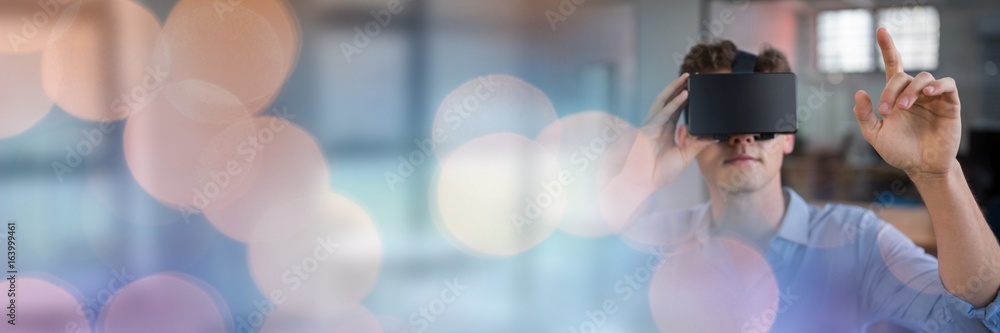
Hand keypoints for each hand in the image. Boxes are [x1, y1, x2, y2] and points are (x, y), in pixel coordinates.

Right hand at [639, 73, 714, 185]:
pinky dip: (675, 102)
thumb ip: (698, 144)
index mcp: (665, 130)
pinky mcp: (649, 128)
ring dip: (675, 88)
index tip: (695, 88)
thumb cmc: (659, 172)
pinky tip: (684, 94)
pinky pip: (664, 112)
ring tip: (686, 77)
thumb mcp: (685, 156)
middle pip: (669, 100)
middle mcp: (658, 124)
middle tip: (692, 76)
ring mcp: (652, 124)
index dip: (684, 98)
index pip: (676, 109)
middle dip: (679, 87)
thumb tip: (713, 136)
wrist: (644, 182)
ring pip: (664, 100)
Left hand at [852, 28, 961, 179]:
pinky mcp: (950, 104)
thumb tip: (859, 92)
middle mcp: (914, 92)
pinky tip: (929, 93)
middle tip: (887, 111)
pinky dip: (939, 84)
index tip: (880, 30)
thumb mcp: (875, 134)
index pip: (892, 66)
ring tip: (903, 107)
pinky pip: (948, 84)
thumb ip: (865, 115)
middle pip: (902, 76)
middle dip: (891, 91)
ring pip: (924, 77)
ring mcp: (933, 97)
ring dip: (911, 90)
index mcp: (896, 95)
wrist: (921, 168)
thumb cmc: (899, 150)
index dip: (887, 48)